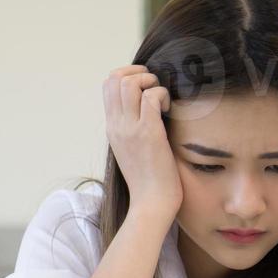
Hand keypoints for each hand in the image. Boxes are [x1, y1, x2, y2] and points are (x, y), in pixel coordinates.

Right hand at [103, 65, 181, 223]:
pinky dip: (163, 95)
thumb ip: (134, 128)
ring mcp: (130, 128)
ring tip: (162, 99)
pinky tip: (169, 110)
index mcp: (112, 127)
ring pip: (129, 82)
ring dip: (150, 82)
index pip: (107, 85)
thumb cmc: (149, 180)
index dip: (127, 75)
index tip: (145, 86)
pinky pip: (151, 96)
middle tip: (155, 87)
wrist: (150, 204)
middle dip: (139, 73)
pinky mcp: (148, 133)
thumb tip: (148, 109)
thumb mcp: (133, 149)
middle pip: (115, 78)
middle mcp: (116, 125)